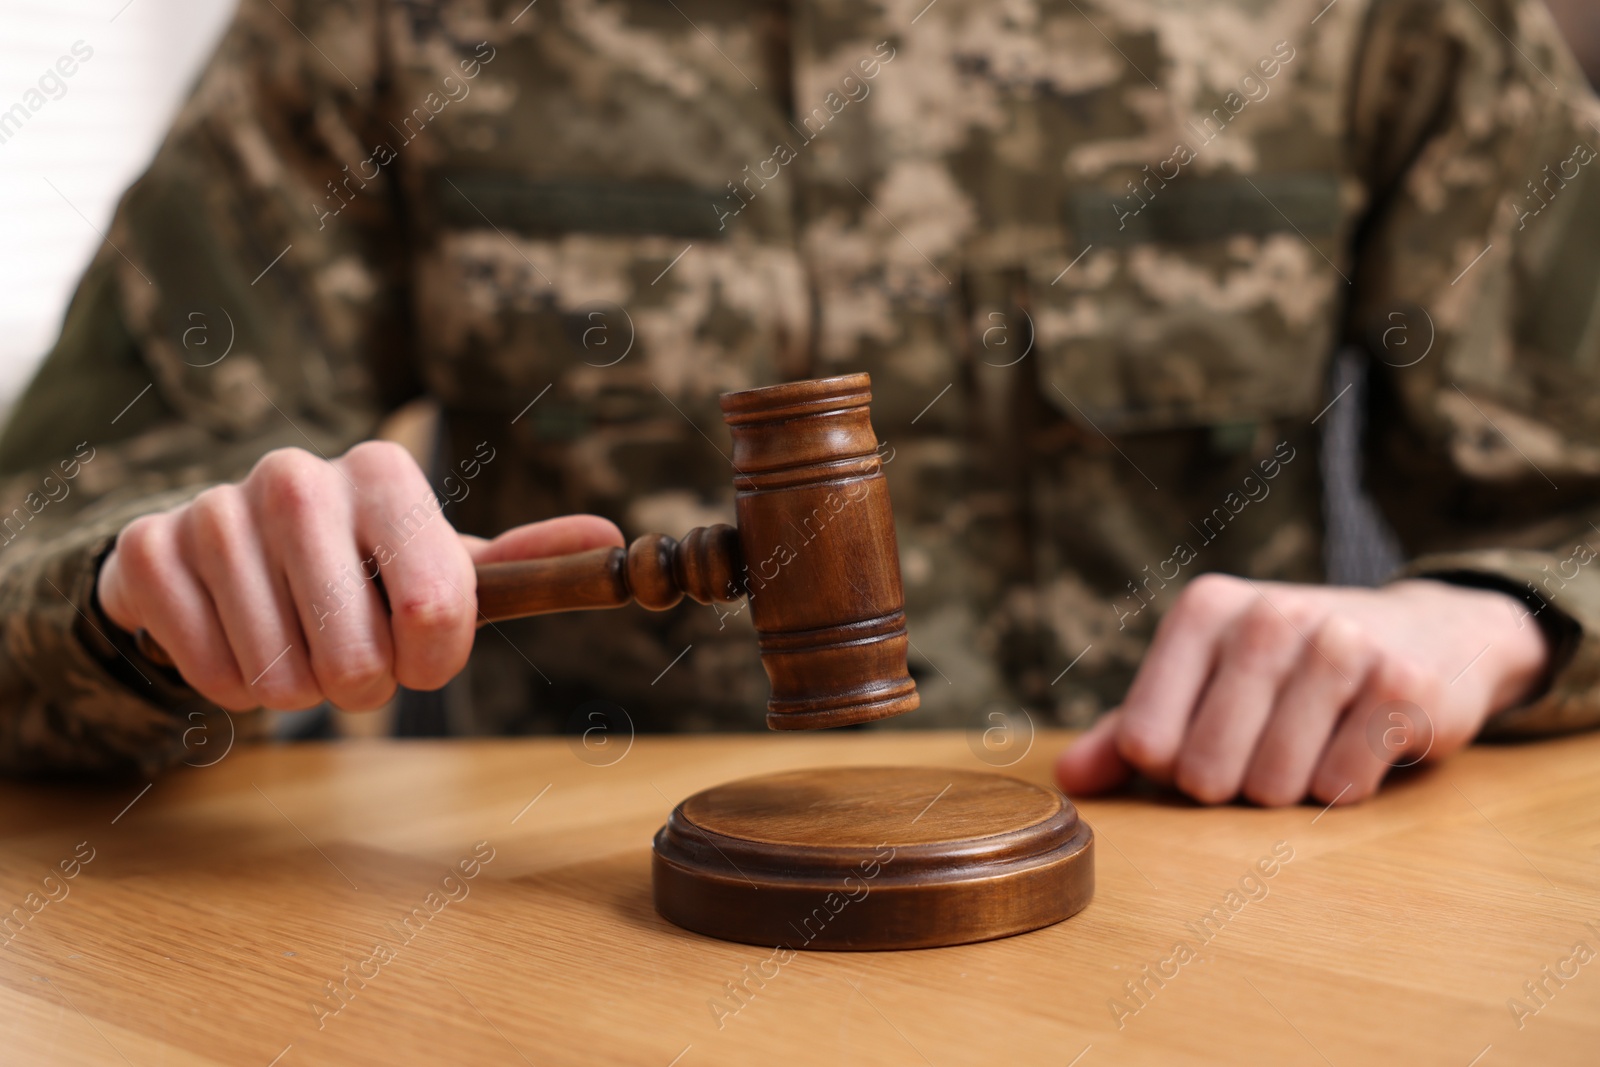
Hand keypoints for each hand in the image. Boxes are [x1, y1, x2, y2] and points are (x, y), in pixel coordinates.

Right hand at [97, 443, 622, 711]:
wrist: (232, 548)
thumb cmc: (360, 565)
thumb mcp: (438, 560)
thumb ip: (519, 562)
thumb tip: (611, 538)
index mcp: (384, 472)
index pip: (438, 607)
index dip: (434, 657)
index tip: (422, 652)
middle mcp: (296, 476)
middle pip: (357, 657)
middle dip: (364, 684)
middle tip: (354, 658)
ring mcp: (214, 509)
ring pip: (280, 676)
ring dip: (297, 690)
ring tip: (296, 645)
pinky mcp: (148, 552)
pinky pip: (209, 673)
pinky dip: (232, 687)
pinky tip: (240, 644)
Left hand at [1055, 575, 1549, 806]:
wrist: (1428, 636)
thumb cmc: (1290, 672)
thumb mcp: (1205, 683)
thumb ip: (1130, 730)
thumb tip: (1069, 781)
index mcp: (1204, 609)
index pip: (1144, 741)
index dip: (1171, 767)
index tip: (1203, 740)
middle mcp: (1268, 615)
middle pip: (1204, 773)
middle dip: (1232, 785)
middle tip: (1265, 748)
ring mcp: (1340, 644)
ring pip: (1272, 786)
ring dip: (1290, 788)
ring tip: (1313, 741)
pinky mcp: (1401, 685)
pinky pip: (1339, 788)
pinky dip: (1345, 787)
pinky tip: (1359, 742)